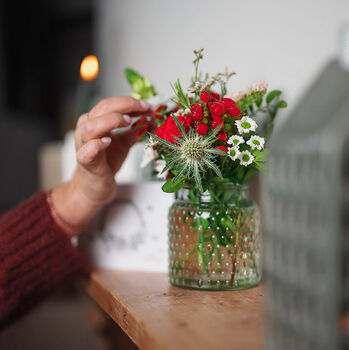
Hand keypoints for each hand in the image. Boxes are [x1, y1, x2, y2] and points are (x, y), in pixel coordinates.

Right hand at [51, 96, 149, 235]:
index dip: (130, 102)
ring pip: (91, 126)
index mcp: (96, 121)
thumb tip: (152, 120)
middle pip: (102, 109)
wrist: (94, 185)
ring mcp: (84, 145)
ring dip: (111, 121)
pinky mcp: (85, 162)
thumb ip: (136, 131)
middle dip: (125, 106)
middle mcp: (87, 129)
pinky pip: (87, 151)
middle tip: (144, 109)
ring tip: (127, 121)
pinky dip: (96, 144)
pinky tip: (107, 142)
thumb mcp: (124, 142)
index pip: (111, 104)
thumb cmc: (105, 161)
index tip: (148, 106)